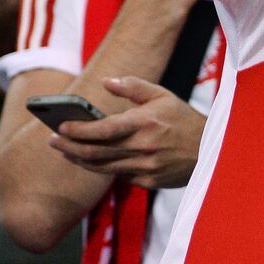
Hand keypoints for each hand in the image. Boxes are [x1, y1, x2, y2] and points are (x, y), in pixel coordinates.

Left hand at [50, 77, 204, 189]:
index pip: (102, 129)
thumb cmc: (183, 119)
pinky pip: (118, 175)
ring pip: (102, 167)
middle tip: (53, 140)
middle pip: (94, 152)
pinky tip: (92, 160)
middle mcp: (143, 147)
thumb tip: (106, 82)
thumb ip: (133, 87)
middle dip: (69, 146)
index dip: (77, 130)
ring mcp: (145, 167)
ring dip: (79, 159)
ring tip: (66, 151)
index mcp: (145, 123)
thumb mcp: (163, 95)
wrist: (210, 149)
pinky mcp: (148, 181)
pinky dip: (101, 168)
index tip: (60, 126)